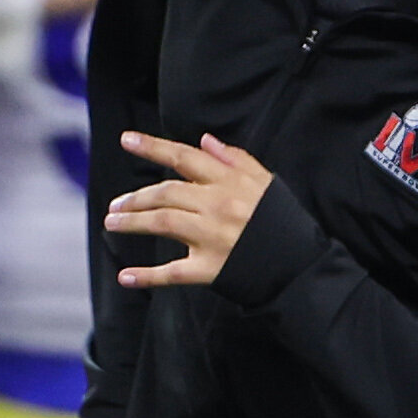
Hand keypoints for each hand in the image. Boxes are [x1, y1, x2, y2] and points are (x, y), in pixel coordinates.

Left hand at [104, 132, 272, 288]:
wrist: (304, 268)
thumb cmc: (286, 224)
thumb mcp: (267, 183)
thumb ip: (237, 159)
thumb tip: (205, 141)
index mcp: (230, 183)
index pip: (185, 158)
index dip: (153, 147)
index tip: (127, 140)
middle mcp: (218, 206)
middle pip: (166, 193)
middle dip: (136, 197)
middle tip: (116, 205)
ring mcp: (213, 238)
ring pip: (162, 223)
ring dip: (132, 222)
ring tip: (112, 223)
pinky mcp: (212, 269)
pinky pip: (173, 272)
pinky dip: (147, 276)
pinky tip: (125, 277)